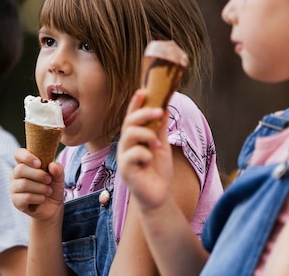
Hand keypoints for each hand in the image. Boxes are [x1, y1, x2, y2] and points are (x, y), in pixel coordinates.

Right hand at [10, 148, 63, 220]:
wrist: (53, 206)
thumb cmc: (52, 187)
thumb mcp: (59, 177)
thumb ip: (58, 169)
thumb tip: (52, 165)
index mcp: (25, 164)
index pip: (18, 154)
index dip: (27, 156)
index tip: (39, 163)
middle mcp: (16, 175)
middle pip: (20, 169)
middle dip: (38, 174)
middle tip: (49, 180)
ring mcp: (14, 188)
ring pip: (24, 184)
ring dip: (40, 188)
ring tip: (49, 191)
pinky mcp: (16, 201)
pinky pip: (26, 197)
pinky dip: (38, 198)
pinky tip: (43, 198)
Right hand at [117, 89, 173, 210]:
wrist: (160, 197)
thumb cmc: (158, 171)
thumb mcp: (162, 146)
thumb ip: (160, 129)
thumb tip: (165, 107)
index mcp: (134, 138)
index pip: (132, 117)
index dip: (135, 104)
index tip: (143, 91)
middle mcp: (126, 145)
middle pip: (129, 123)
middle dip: (143, 114)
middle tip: (159, 111)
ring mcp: (124, 157)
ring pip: (129, 135)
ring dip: (147, 135)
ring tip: (158, 144)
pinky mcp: (125, 170)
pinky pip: (133, 154)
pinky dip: (145, 154)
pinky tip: (150, 161)